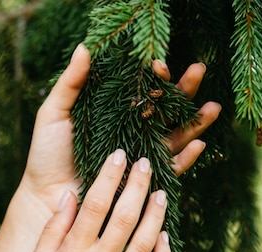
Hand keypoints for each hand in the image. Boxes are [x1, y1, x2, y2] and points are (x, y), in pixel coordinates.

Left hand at [16, 44, 220, 224]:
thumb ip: (71, 83)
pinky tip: (199, 144)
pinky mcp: (145, 180)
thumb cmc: (47, 154)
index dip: (153, 76)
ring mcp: (141, 155)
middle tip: (199, 71)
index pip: (141, 90)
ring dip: (196, 121)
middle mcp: (133, 132)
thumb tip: (85, 47)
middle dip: (184, 90)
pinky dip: (187, 157)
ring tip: (214, 107)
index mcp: (115, 113)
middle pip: (166, 109)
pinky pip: (172, 168)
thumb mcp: (55, 113)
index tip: (158, 64)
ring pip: (176, 135)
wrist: (47, 194)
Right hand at [22, 149, 168, 251]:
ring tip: (162, 192)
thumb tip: (69, 195)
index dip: (109, 175)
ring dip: (156, 213)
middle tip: (148, 163)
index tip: (119, 155)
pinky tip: (167, 235)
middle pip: (125, 215)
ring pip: (146, 240)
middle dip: (138, 184)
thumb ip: (53, 229)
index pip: (96, 203)